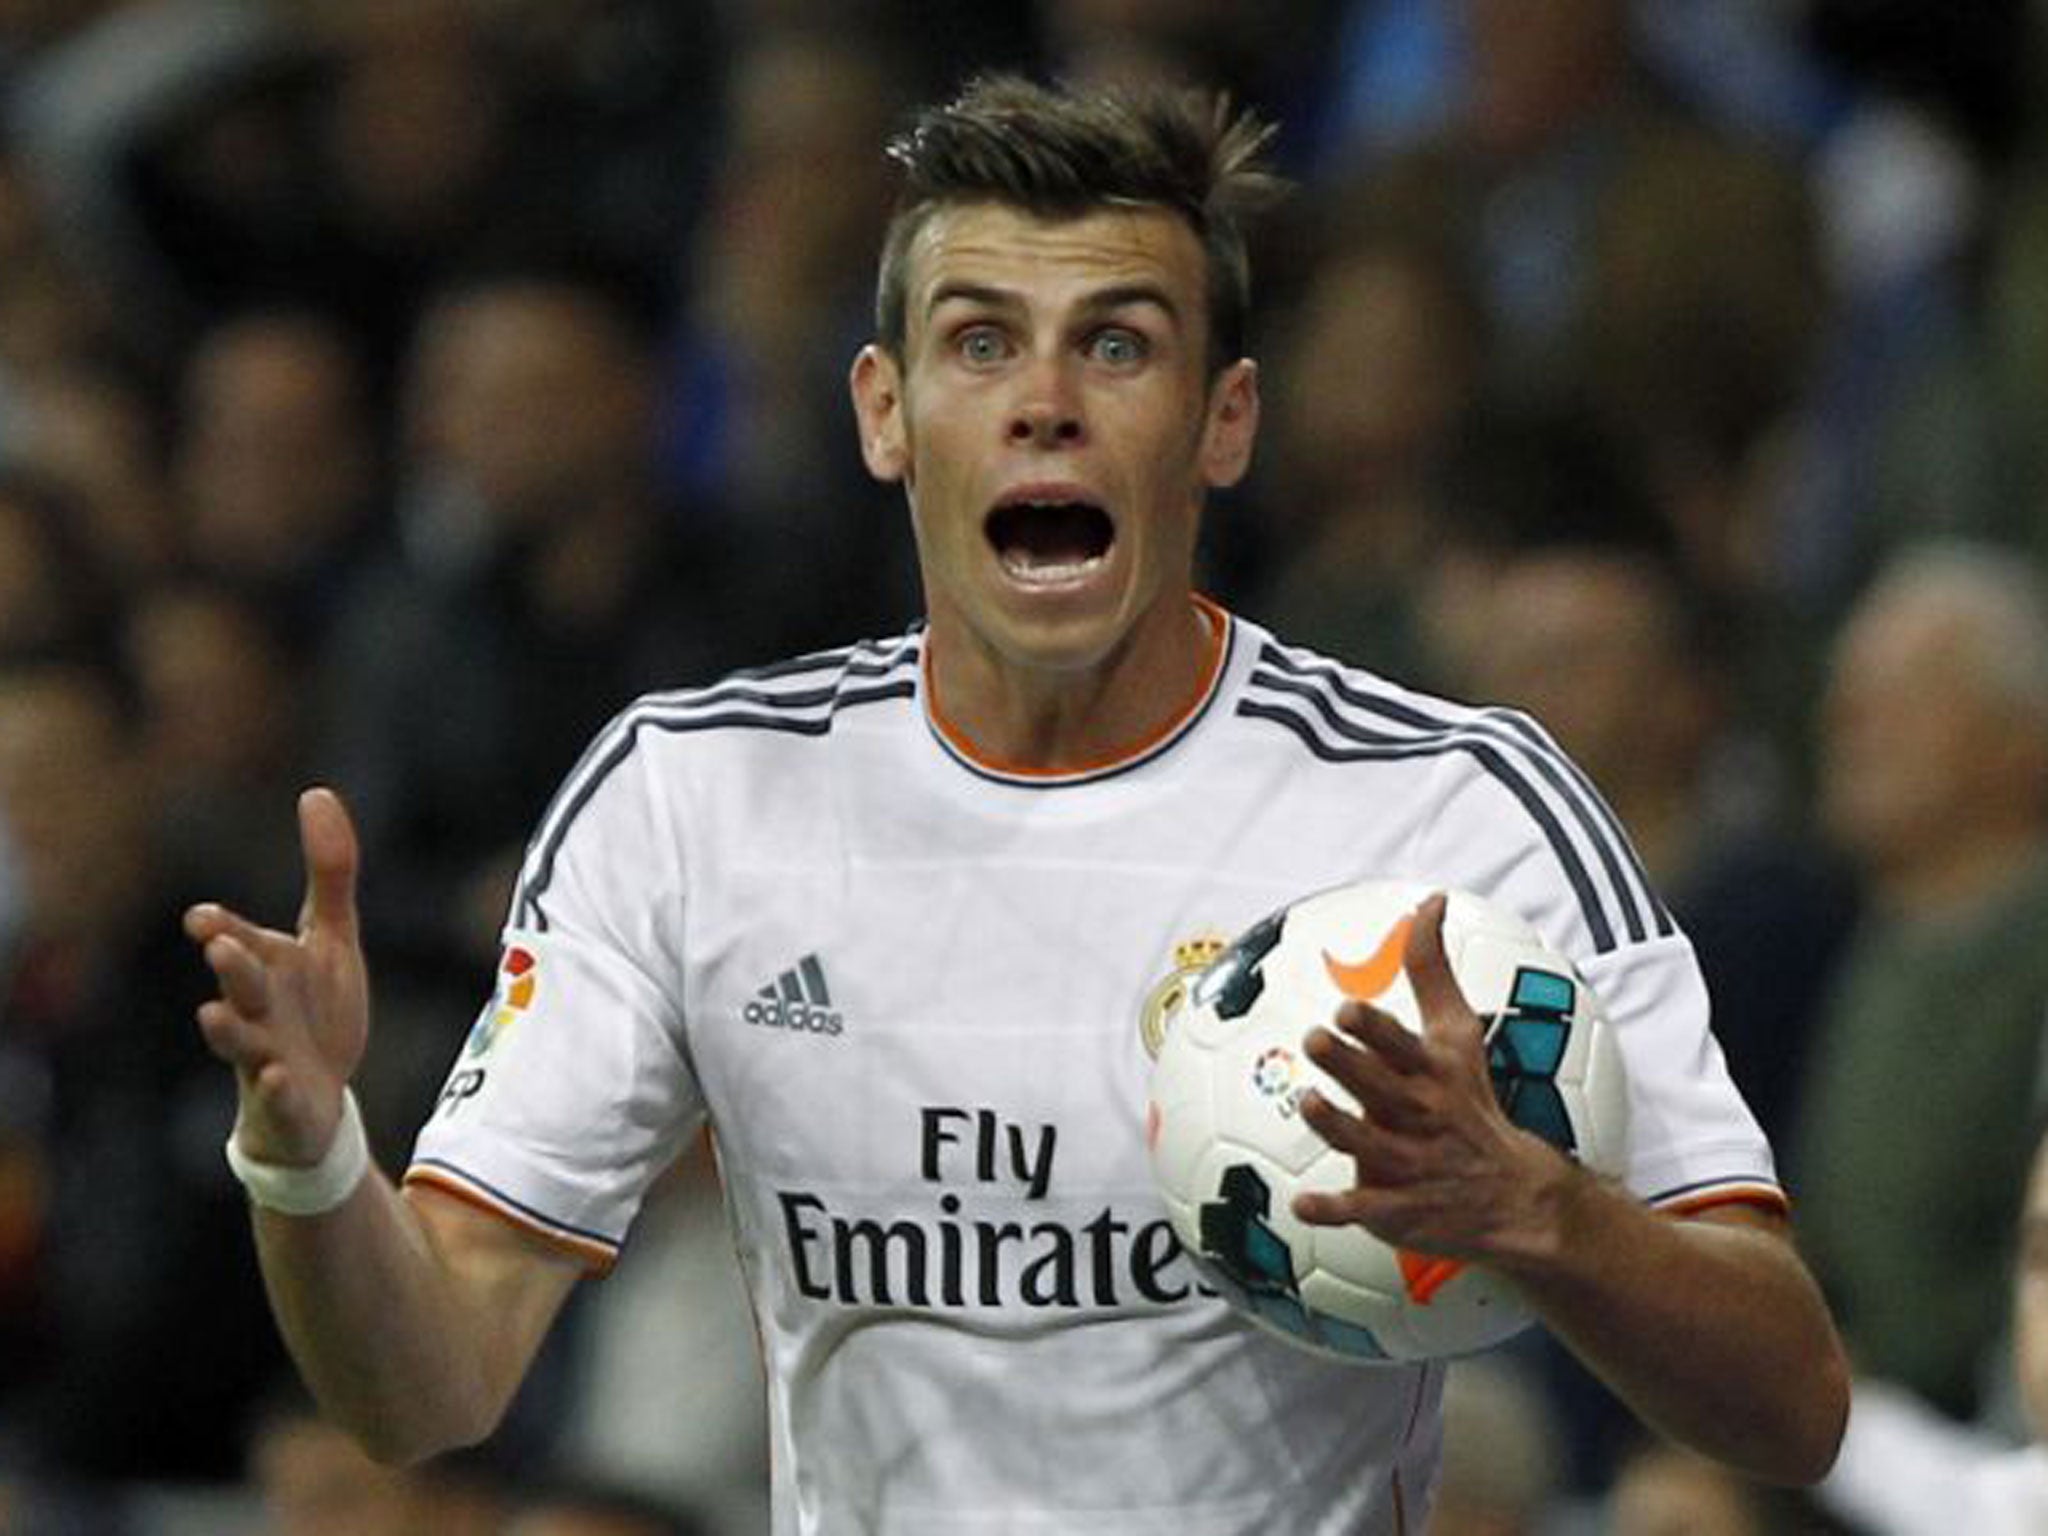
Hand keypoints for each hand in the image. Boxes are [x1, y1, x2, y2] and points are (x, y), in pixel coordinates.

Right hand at [185, 787, 368, 1166]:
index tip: (205, 918)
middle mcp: (258, 1009)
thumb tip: (316, 791)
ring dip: (228, 1029)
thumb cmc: (314, 1008)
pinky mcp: (287, 1099)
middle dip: (231, 965)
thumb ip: (330, 871)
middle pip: (240, 984)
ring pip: (241, 1043)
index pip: (238, 940)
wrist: (314, 1096)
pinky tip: (279, 1076)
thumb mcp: (332, 937)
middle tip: (219, 943)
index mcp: (266, 967)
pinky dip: (277, 1088)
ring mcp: (267, 1056)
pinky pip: (279, 1095)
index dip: (222, 928)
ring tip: (211, 1014)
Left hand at [1291, 893, 1568, 1265]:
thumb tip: (1428, 901)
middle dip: (1350, 1064)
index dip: (1374, 1029)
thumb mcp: (1458, 1032)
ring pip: (1367, 1146)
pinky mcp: (1398, 1209)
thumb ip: (1431, 968)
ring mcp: (1409, 1165)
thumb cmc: (1468, 1098)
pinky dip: (1334, 1210)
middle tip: (1316, 1040)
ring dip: (1337, 1125)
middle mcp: (1418, 1116)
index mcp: (1430, 1074)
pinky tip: (1302, 1205)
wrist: (1513, 1192)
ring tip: (1309, 1102)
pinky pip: (1363, 1209)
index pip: (1401, 1046)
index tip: (1347, 1008)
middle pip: (1380, 1088)